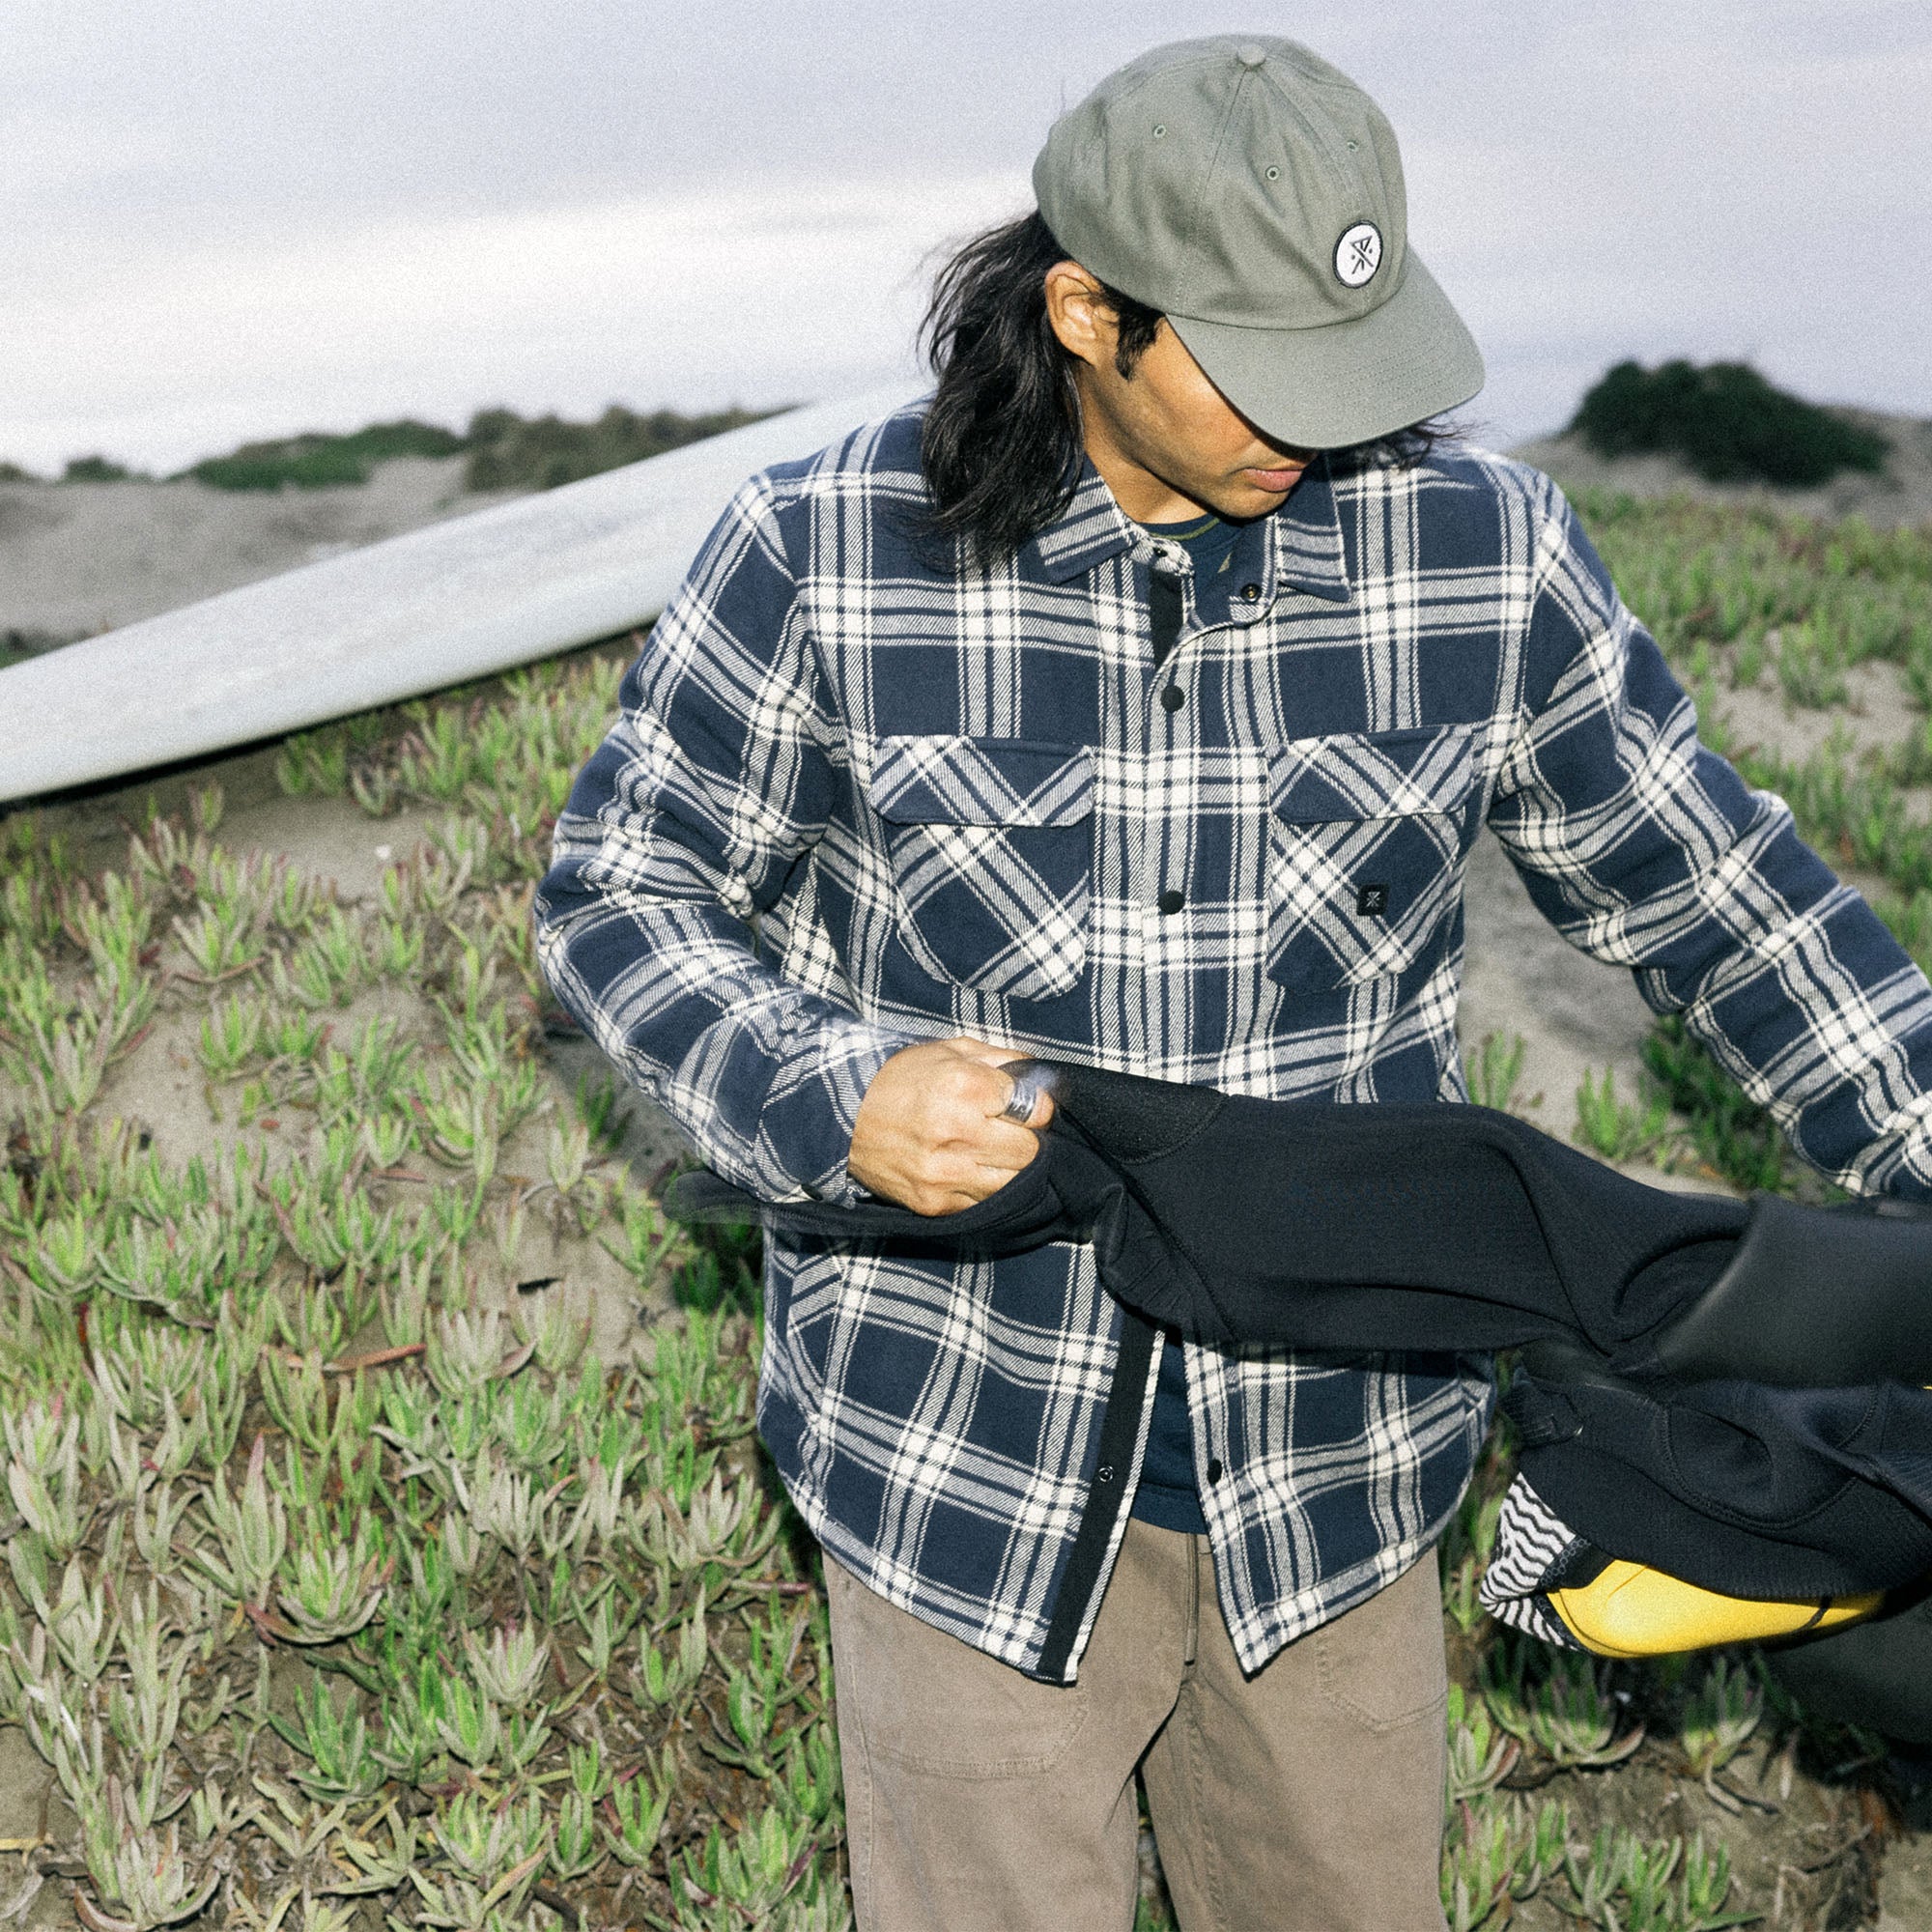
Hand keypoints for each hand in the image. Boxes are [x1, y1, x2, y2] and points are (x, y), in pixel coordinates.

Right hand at [847, 1037, 1054, 1215]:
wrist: (842, 1119)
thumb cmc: (900, 1080)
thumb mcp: (949, 1051)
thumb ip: (1000, 1059)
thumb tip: (1040, 1077)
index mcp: (964, 1087)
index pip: (1035, 1109)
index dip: (1035, 1106)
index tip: (1023, 1106)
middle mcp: (958, 1133)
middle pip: (1030, 1150)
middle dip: (1026, 1139)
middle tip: (1008, 1130)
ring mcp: (946, 1173)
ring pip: (1013, 1182)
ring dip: (1009, 1167)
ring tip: (990, 1151)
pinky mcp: (934, 1202)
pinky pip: (983, 1202)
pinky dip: (984, 1187)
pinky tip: (969, 1169)